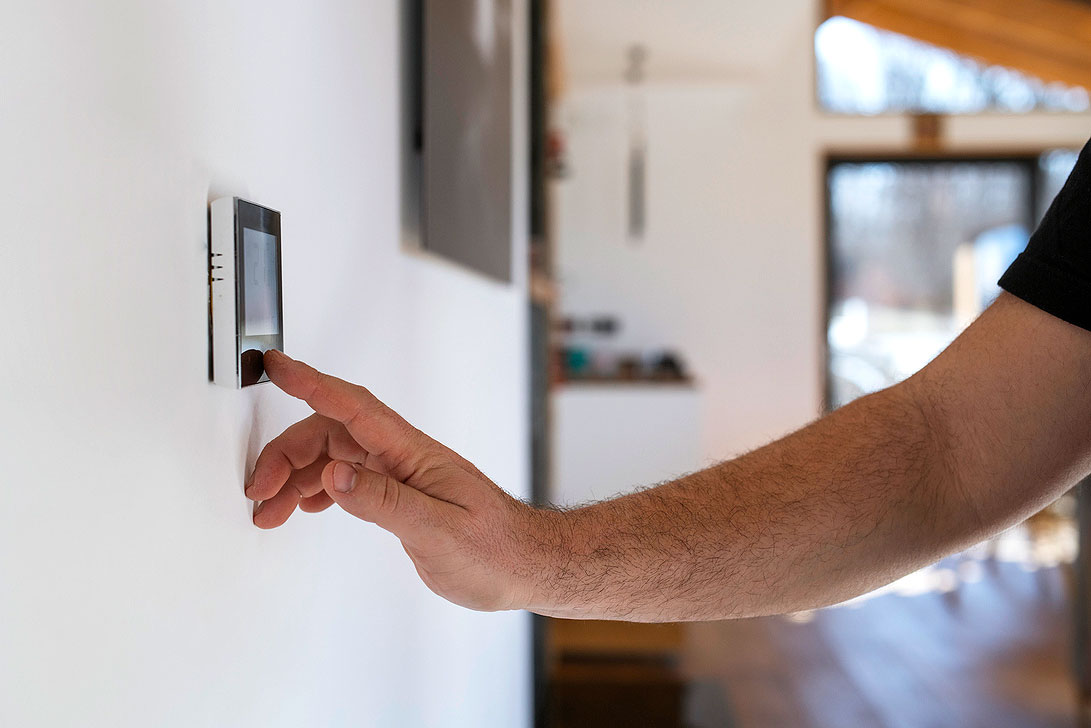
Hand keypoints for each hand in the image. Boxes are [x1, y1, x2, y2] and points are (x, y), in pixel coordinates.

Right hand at [245, 349, 555, 611]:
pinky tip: (302, 503)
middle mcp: (404, 457)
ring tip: (268, 509)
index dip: (311, 383)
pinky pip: (348, 478)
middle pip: (330, 434)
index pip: (353, 407)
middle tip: (258, 489)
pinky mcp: (399, 494)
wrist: (526, 565)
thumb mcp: (438, 531)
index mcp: (413, 454)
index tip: (275, 366)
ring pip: (334, 458)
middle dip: (286, 455)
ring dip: (296, 477)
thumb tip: (335, 474)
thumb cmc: (495, 549)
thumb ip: (384, 502)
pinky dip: (317, 488)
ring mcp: (401, 474)